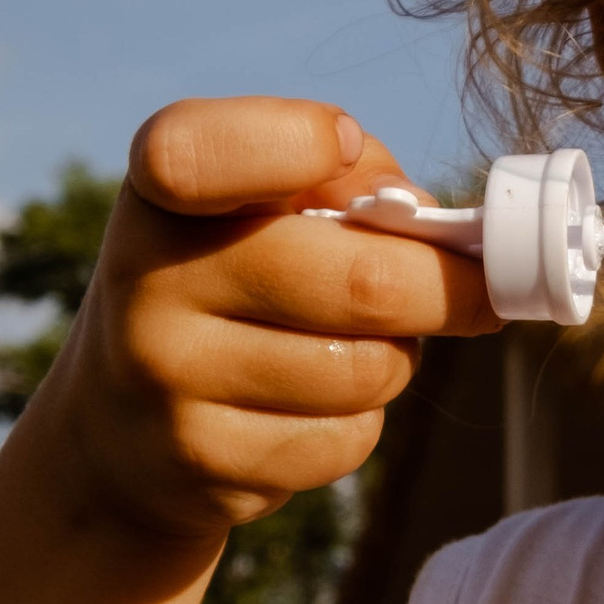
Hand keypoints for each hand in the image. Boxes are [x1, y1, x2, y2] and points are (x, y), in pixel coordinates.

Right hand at [36, 96, 497, 549]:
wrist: (121, 426)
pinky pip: (346, 441)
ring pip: (368, 371)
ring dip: (396, 359)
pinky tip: (315, 406)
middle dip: (444, 288)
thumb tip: (433, 223)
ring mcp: (167, 379)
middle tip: (482, 289)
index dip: (297, 141)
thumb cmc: (230, 281)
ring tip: (359, 346)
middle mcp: (145, 281)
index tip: (348, 152)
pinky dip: (359, 423)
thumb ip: (345, 181)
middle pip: (362, 284)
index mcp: (157, 194)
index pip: (199, 154)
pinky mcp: (203, 462)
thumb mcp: (257, 206)